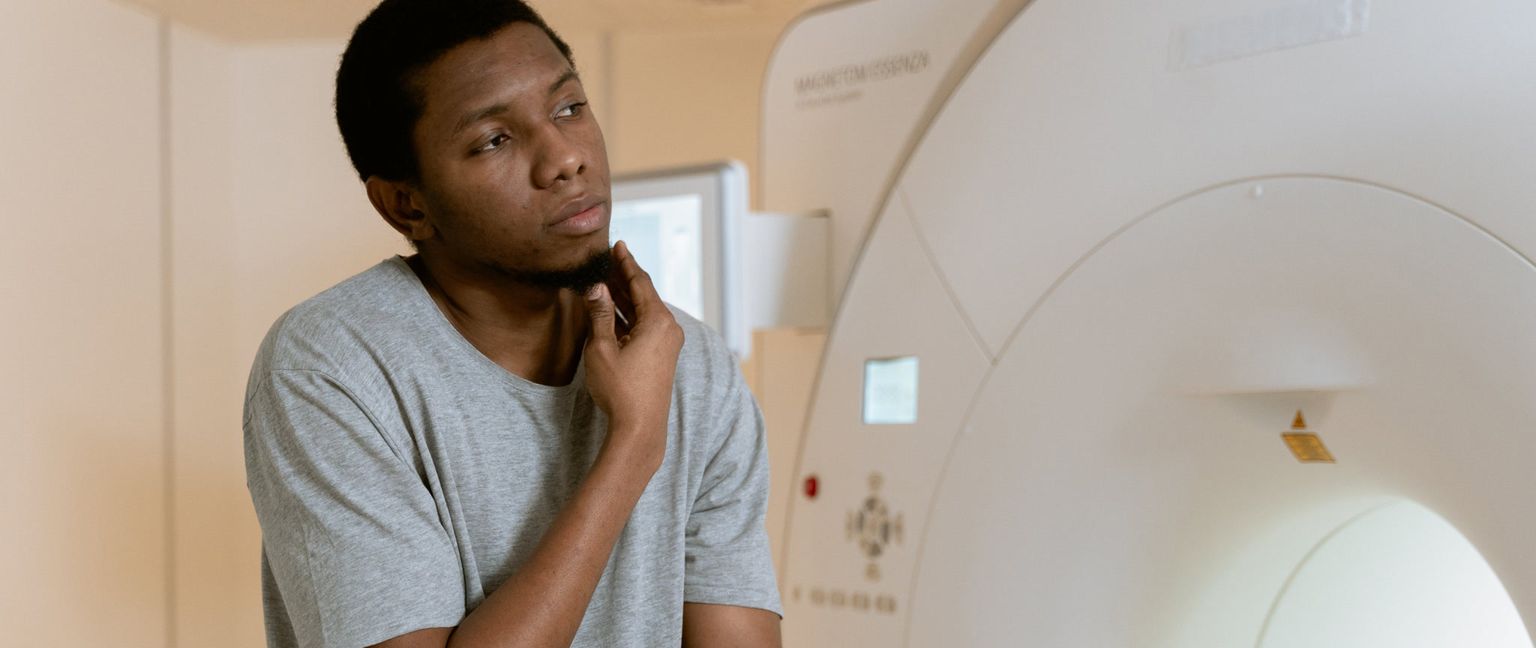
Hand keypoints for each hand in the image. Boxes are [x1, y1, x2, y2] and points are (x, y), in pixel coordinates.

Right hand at [582, 241, 683, 468]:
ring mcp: (667, 344)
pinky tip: (611, 310)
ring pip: (643, 311)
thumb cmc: (620, 390)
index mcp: (658, 321)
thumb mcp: (602, 348)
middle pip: (643, 295)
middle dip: (623, 278)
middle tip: (606, 260)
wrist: (639, 428)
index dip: (626, 263)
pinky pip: (644, 327)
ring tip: (604, 281)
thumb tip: (596, 288)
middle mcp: (668, 329)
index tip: (617, 245)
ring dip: (624, 298)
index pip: (640, 282)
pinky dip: (628, 317)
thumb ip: (600, 314)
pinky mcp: (661, 356)